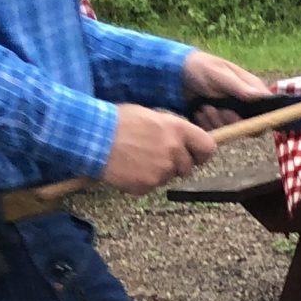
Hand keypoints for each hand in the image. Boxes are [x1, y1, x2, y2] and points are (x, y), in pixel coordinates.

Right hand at [102, 104, 216, 193]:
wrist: (92, 138)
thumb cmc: (116, 121)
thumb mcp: (149, 115)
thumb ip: (170, 128)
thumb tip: (182, 139)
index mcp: (177, 129)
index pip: (208, 147)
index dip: (202, 153)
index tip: (196, 156)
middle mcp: (174, 150)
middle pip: (188, 167)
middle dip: (176, 164)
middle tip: (155, 156)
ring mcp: (162, 170)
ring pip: (169, 176)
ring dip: (158, 171)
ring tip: (136, 158)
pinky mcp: (148, 185)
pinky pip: (152, 186)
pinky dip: (142, 180)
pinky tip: (127, 167)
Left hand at [180, 49, 271, 129]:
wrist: (175, 74)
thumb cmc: (201, 67)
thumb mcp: (219, 74)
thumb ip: (238, 86)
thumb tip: (260, 96)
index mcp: (251, 91)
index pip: (268, 111)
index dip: (261, 119)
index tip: (246, 120)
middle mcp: (244, 106)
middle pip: (249, 127)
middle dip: (229, 119)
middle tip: (215, 108)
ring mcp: (231, 116)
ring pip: (232, 131)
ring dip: (215, 120)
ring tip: (203, 106)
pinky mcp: (217, 123)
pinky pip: (217, 133)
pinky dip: (206, 124)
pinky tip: (199, 112)